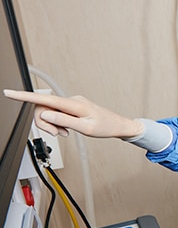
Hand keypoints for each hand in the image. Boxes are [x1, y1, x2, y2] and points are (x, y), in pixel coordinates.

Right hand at [3, 90, 143, 138]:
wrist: (118, 125)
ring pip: (49, 112)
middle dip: (46, 123)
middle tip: (59, 134)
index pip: (45, 99)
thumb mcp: (85, 129)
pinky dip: (58, 124)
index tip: (10, 93)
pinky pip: (57, 114)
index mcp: (74, 105)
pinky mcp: (71, 107)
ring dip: (53, 125)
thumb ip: (64, 121)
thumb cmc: (105, 127)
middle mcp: (71, 100)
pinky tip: (68, 130)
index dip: (25, 96)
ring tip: (66, 133)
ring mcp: (71, 103)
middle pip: (44, 108)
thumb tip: (46, 115)